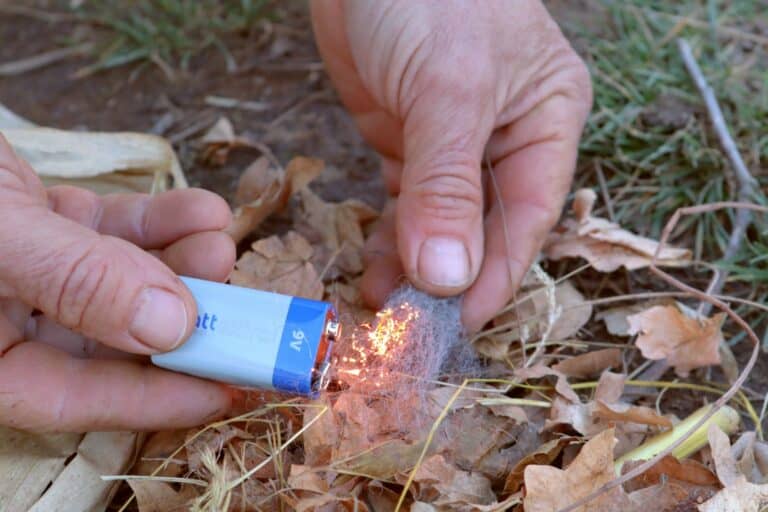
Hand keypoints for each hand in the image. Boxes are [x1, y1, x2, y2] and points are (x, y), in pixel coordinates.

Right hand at [0, 135, 235, 431]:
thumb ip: (75, 282)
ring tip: (219, 237)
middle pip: (113, 341)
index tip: (230, 387)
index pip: (79, 396)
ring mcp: (29, 276)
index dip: (159, 398)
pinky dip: (157, 223)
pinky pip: (112, 235)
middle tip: (238, 297)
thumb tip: (169, 326)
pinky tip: (199, 210)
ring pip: (122, 284)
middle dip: (184, 316)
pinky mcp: (46, 229)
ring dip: (180, 262)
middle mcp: (6, 325)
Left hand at [311, 0, 591, 329]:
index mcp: (545, 123)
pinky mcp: (406, 141)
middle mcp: (505, 140)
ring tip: (383, 307)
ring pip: (441, 223)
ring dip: (414, 266)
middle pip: (484, 228)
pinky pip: (404, 203)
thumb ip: (448, 184)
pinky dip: (390, 238)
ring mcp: (452, 144)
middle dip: (450, 279)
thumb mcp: (449, 90)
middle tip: (411, 328)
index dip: (494, 276)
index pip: (526, 217)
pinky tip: (372, 269)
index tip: (458, 325)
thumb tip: (449, 276)